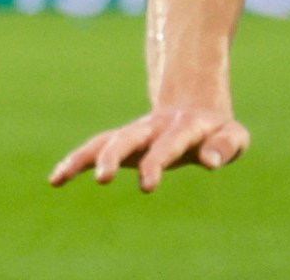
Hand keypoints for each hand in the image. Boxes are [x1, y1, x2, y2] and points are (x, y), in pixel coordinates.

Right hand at [49, 106, 249, 191]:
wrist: (196, 105)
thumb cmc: (217, 131)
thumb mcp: (233, 136)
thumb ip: (226, 146)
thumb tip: (212, 161)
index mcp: (187, 125)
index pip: (173, 141)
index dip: (160, 159)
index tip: (150, 183)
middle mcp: (156, 126)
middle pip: (132, 136)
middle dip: (116, 155)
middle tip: (103, 178)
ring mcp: (136, 132)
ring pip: (108, 140)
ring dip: (89, 157)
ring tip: (61, 176)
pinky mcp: (121, 141)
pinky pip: (94, 149)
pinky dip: (75, 162)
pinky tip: (55, 179)